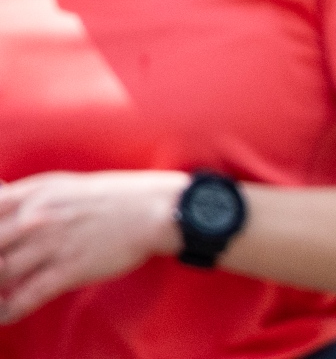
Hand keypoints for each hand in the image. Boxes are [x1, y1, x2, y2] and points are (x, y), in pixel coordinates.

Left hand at [0, 169, 183, 321]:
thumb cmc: (110, 197)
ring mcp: (53, 243)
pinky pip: (28, 295)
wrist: (156, 209)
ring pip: (0, 272)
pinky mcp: (69, 268)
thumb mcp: (62, 185)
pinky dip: (9, 311)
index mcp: (34, 193)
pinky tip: (5, 315)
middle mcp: (37, 217)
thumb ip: (23, 195)